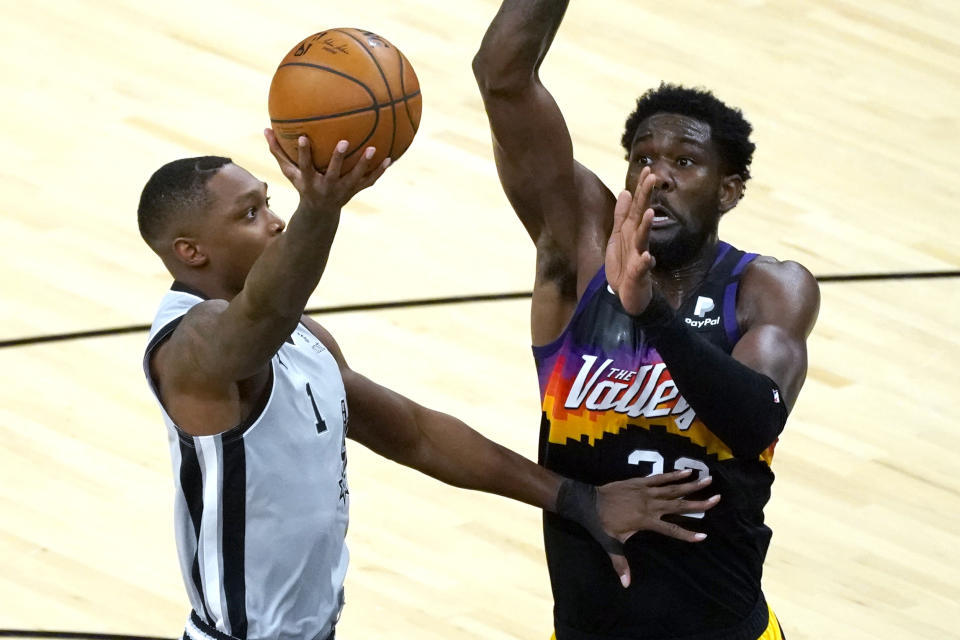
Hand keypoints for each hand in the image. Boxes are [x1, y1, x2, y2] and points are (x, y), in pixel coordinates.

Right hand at [264, 129, 390, 212]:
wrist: (320, 212)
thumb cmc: (303, 185)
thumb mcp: (290, 172)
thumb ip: (279, 152)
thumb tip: (265, 129)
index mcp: (310, 181)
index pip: (305, 166)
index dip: (303, 153)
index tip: (302, 137)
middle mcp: (327, 186)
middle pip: (333, 173)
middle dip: (338, 159)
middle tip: (344, 141)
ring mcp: (343, 190)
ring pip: (355, 177)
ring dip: (365, 164)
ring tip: (374, 149)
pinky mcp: (355, 191)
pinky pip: (369, 181)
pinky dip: (379, 172)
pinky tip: (389, 159)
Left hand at [596, 469, 719, 587]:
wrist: (587, 501)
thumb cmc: (600, 524)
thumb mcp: (611, 543)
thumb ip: (621, 563)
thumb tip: (626, 584)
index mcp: (645, 521)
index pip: (670, 530)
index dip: (686, 534)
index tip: (703, 536)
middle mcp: (649, 505)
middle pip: (678, 505)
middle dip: (698, 503)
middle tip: (717, 499)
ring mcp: (645, 491)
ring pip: (672, 488)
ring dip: (691, 485)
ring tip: (708, 481)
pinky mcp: (640, 482)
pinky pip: (660, 478)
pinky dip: (673, 475)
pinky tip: (686, 472)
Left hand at [605, 167, 656, 314]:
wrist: (627, 294)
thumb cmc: (624, 264)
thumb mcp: (618, 236)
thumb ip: (621, 215)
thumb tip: (625, 192)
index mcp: (631, 232)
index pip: (638, 207)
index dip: (642, 189)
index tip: (648, 169)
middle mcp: (638, 241)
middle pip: (642, 217)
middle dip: (647, 198)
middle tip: (653, 179)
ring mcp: (639, 258)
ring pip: (642, 240)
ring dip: (646, 227)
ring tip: (650, 213)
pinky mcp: (638, 275)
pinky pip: (641, 269)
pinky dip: (644, 263)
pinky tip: (647, 258)